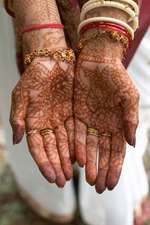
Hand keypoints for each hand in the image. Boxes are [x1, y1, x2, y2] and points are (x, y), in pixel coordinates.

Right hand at [10, 59, 73, 186]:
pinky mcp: (72, 114)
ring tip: (73, 174)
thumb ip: (18, 117)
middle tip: (63, 182)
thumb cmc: (34, 76)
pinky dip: (77, 145)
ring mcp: (60, 120)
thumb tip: (18, 140)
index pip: (37, 148)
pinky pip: (75, 133)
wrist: (52, 61)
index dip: (44, 163)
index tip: (52, 177)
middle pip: (52, 149)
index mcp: (33, 122)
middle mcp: (46, 124)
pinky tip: (80, 157)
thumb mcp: (22, 95)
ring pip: (64, 144)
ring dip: (67, 160)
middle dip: (57, 166)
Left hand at [74, 45, 138, 192]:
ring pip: (90, 148)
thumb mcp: (128, 97)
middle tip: (99, 188)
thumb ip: (130, 119)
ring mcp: (91, 122)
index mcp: (119, 124)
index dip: (115, 168)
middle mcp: (105, 126)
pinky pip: (77, 135)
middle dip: (102, 170)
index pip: (118, 151)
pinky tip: (78, 161)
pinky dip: (78, 148)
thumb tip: (132, 143)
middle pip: (103, 153)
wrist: (97, 61)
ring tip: (88, 179)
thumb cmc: (116, 77)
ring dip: (90, 164)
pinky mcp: (77, 115)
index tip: (112, 184)